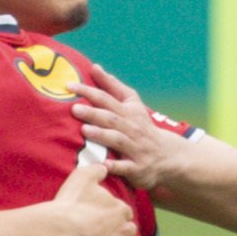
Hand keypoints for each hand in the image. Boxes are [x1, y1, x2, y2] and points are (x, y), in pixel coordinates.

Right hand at [41, 144, 141, 235]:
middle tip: (103, 231)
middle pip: (129, 231)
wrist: (61, 229)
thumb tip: (105, 167)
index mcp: (121, 209)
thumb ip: (97, 170)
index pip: (126, 212)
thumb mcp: (83, 176)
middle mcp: (124, 230)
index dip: (116, 214)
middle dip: (120, 230)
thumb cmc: (72, 203)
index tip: (104, 216)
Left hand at [63, 69, 172, 188]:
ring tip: (85, 131)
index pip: (106, 99)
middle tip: (74, 109)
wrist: (167, 155)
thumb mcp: (132, 104)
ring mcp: (135, 148)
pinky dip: (116, 166)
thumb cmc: (142, 126)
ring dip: (102, 135)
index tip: (69, 86)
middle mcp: (132, 128)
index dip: (89, 91)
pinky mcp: (137, 168)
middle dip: (93, 113)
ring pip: (118, 140)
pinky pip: (126, 167)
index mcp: (128, 112)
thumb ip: (113, 86)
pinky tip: (104, 165)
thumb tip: (95, 67)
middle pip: (111, 118)